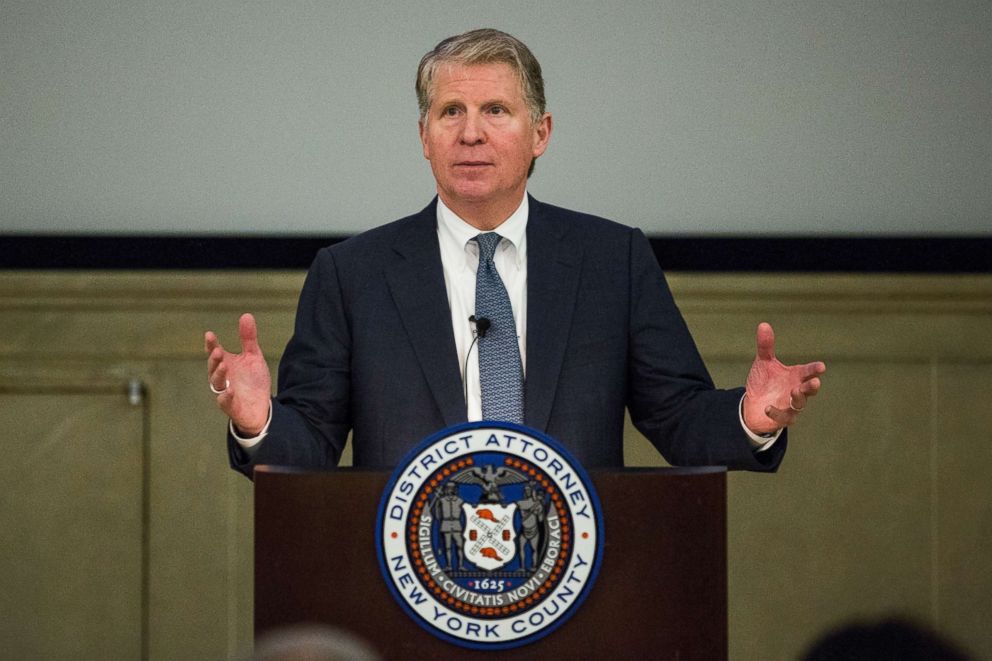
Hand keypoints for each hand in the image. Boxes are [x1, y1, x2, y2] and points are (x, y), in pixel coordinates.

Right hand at [204, 313, 271, 435]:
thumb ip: (248, 338)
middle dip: (214, 359)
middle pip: (213, 367)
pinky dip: (225, 397)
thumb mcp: (253, 357)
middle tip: (217, 351)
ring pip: (217, 383)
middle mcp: (222, 377)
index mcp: (226, 364)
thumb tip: (246, 315)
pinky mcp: (231, 406)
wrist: (261, 406)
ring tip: (224, 365)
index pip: (215, 352)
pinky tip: (229, 391)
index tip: (209, 335)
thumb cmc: (253, 381)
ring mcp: (225, 392)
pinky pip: (225, 402)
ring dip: (218, 374)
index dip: (211, 344)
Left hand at [742, 322, 824, 434]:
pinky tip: (767, 408)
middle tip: (814, 382)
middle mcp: (796, 390)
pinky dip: (776, 413)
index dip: (814, 369)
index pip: (808, 372)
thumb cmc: (764, 382)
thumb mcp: (764, 363)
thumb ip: (766, 346)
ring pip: (799, 404)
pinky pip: (782, 417)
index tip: (821, 367)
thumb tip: (763, 324)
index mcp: (796, 376)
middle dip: (812, 386)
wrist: (752, 404)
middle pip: (808, 389)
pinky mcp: (781, 418)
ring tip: (794, 391)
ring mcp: (790, 406)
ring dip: (798, 398)